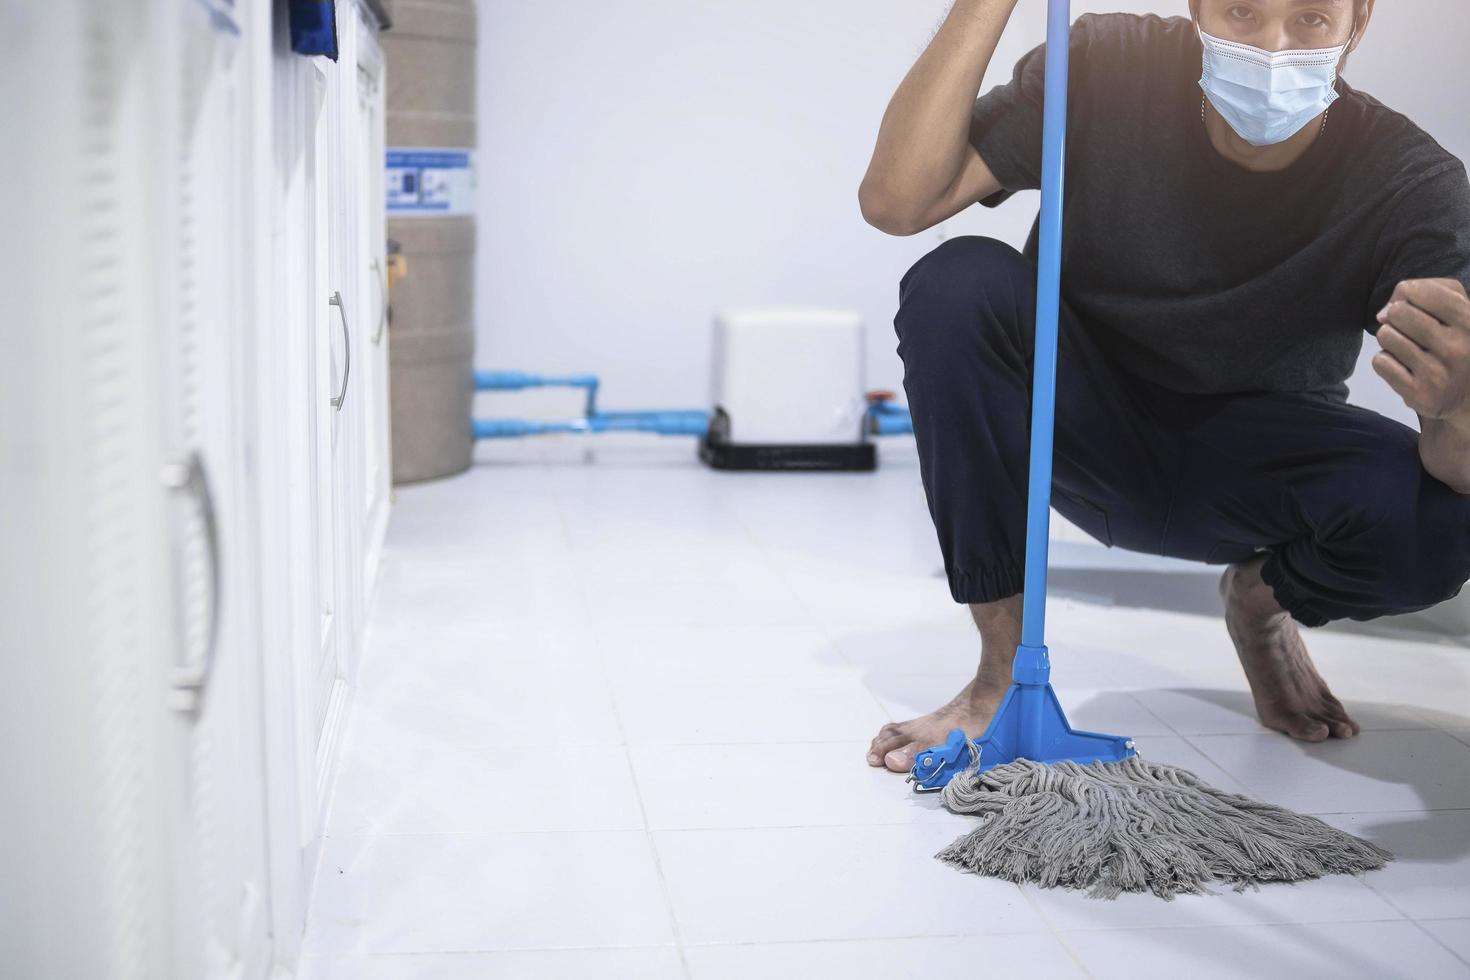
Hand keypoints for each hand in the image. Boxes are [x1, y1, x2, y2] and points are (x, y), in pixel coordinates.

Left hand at [1372, 278, 1469, 424]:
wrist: (1469, 394)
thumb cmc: (1458, 341)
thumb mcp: (1458, 309)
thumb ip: (1427, 292)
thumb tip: (1383, 314)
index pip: (1420, 292)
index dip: (1408, 293)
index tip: (1414, 303)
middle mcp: (1458, 348)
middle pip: (1398, 312)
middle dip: (1396, 316)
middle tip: (1411, 329)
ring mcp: (1438, 374)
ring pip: (1386, 335)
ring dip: (1390, 339)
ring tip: (1409, 348)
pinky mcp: (1419, 395)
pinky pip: (1380, 361)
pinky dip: (1386, 360)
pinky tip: (1404, 366)